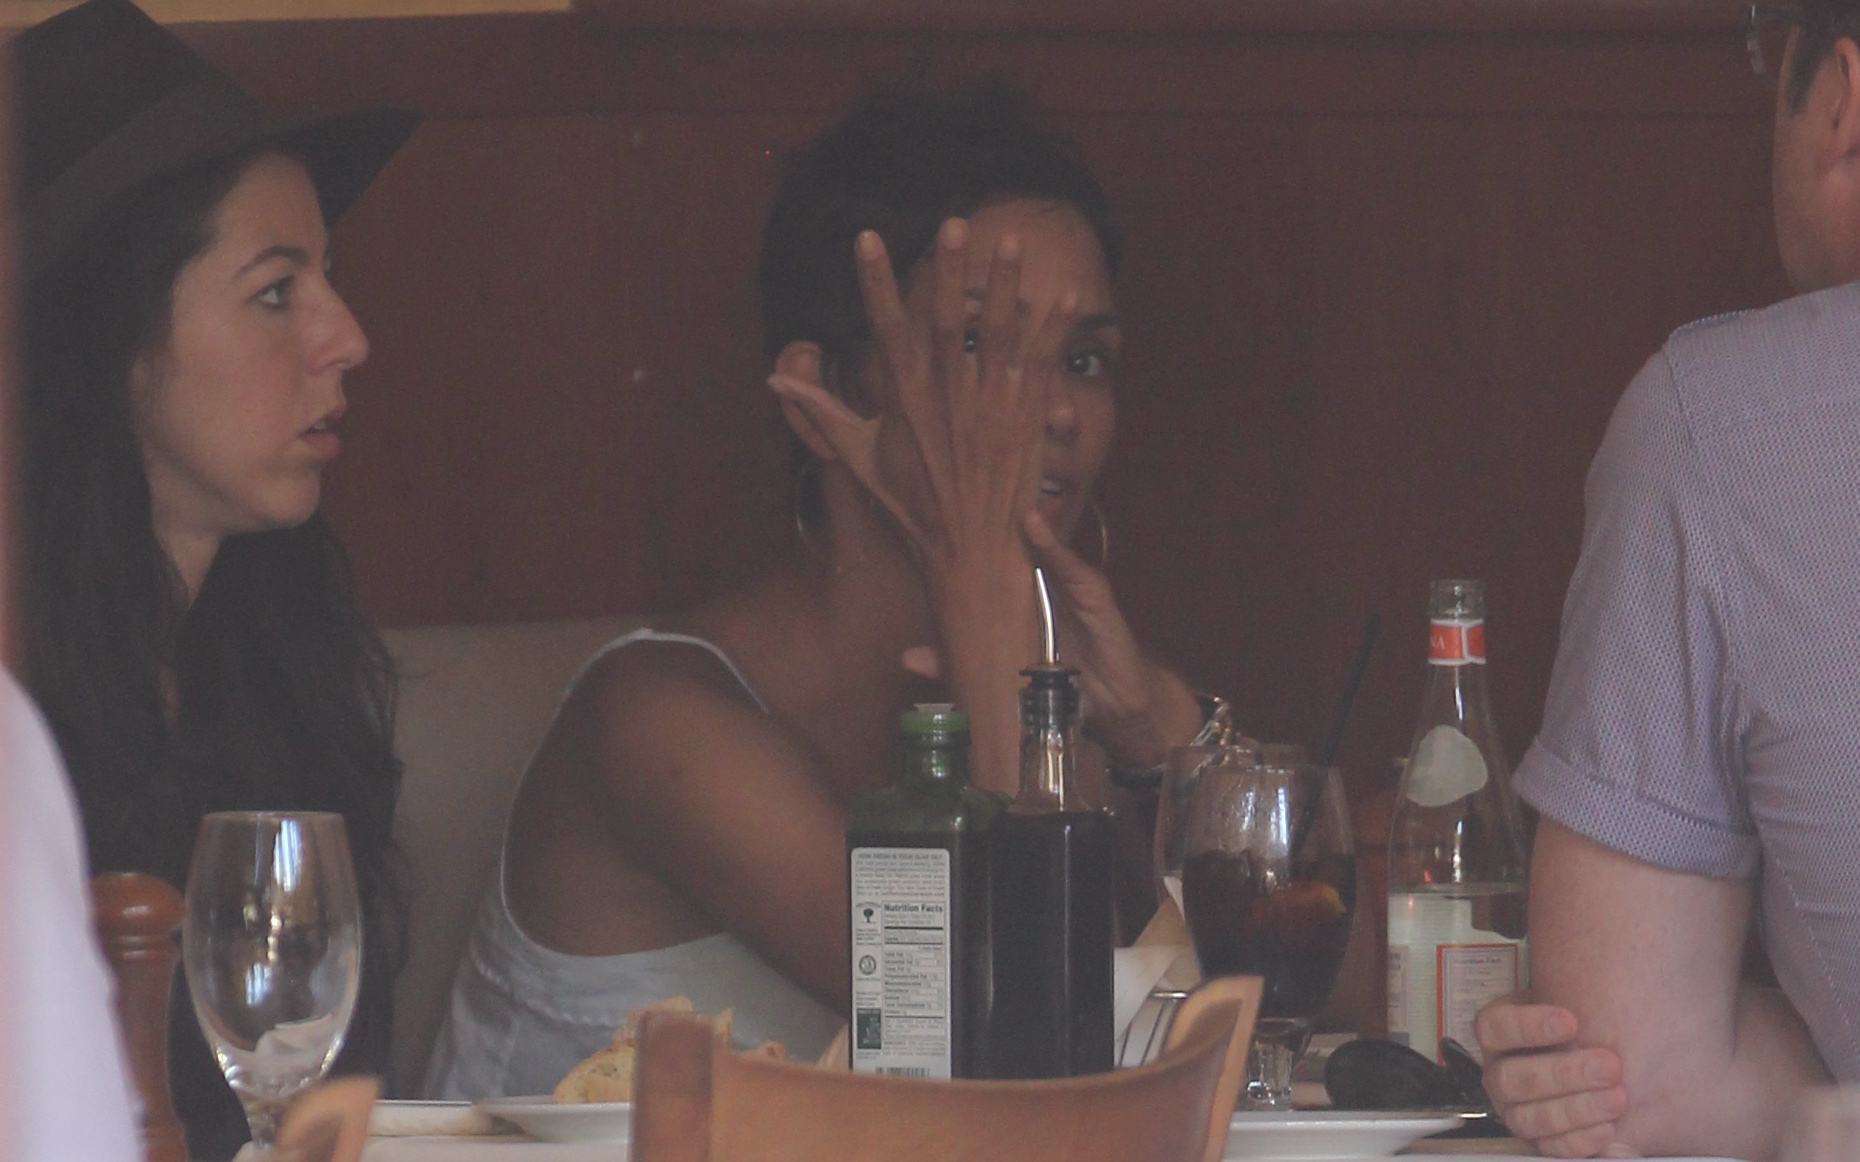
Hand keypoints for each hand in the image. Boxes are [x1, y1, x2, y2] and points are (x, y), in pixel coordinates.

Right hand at [767, 220, 1076, 583]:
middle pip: (947, 321)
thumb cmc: (913, 510)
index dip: (875, 282)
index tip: (868, 237)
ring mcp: (991, 407)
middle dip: (950, 270)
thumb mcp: (861, 458)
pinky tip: (1068, 297)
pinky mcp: (1027, 420)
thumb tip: (776, 379)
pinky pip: (1043, 366)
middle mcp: (948, 398)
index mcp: (906, 401)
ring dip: (1007, 287)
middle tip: (953, 223)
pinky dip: (1055, 332)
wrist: (970, 554)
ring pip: (999, 335)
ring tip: (1012, 241)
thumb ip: (823, 412)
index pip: (885, 329)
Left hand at [899, 508, 1200, 769]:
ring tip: (992, 488)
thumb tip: (906, 658)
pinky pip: (1072, 566)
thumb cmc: (1056, 678)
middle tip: (959, 484)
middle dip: (989, 513)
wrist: (1111, 704)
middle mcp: (1041, 581)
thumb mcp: (1002, 671)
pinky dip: (1055, 544)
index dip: (966, 531)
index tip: (937, 506)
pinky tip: (1034, 522)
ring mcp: (1068, 583)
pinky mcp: (1094, 594)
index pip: (989, 555)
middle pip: (1012, 540)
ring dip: (1019, 516)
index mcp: (1017, 593)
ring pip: (1039, 542)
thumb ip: (957, 662)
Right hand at [1475, 994, 1631, 1157]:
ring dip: (1575, 1109)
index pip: (1495, 1027)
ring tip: (1616, 1098)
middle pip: (1512, 1078)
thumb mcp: (1570, 999)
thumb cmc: (1580, 1023)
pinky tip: (1608, 1127)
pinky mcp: (1536, 1139)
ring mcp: (1513, 1109)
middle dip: (1563, 1073)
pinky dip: (1578, 1141)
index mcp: (1496, 1032)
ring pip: (1528, 1118)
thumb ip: (1578, 994)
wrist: (1589, 1052)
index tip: (1572, 1021)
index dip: (1529, 1027)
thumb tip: (1602, 979)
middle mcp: (1498, 1072)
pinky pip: (1549, 1148)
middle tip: (1608, 1064)